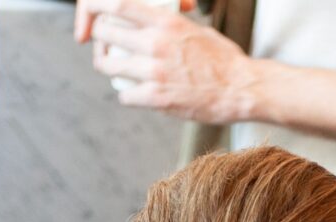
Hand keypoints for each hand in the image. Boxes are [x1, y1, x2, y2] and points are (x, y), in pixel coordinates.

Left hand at [79, 0, 261, 124]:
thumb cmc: (223, 59)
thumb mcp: (195, 29)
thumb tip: (154, 19)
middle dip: (98, 40)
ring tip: (115, 71)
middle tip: (105, 47)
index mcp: (165, 21)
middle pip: (104, 33)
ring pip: (107, 66)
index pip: (116, 4)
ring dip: (107, 68)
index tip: (93, 18)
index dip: (94, 8)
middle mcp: (156, 43)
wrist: (242, 89)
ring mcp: (154, 71)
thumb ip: (170, 23)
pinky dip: (127, 95)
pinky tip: (136, 94)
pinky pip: (125, 96)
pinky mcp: (157, 98)